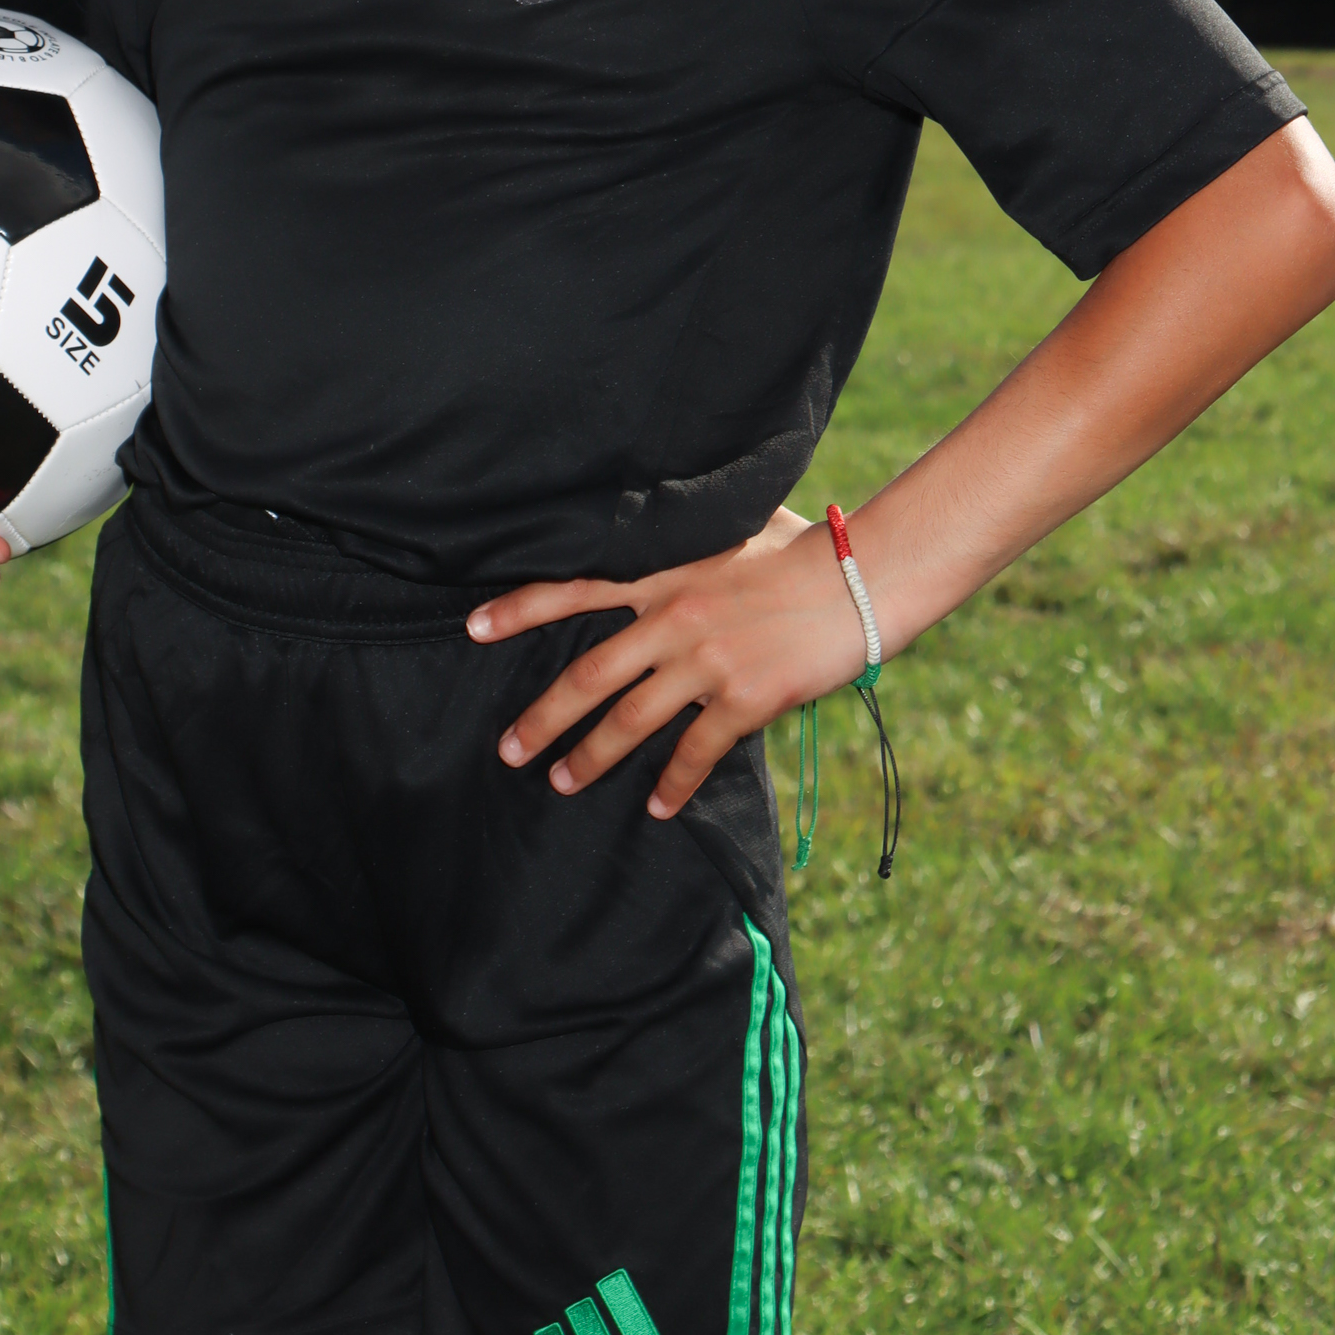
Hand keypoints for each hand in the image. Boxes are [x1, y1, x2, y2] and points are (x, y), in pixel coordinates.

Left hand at [466, 506, 866, 818]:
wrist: (861, 577)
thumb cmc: (804, 545)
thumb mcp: (733, 526)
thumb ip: (691, 540)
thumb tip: (672, 527)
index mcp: (664, 572)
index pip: (574, 587)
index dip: (519, 609)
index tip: (473, 629)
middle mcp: (672, 618)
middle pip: (587, 675)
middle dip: (542, 719)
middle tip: (509, 750)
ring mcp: (706, 662)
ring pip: (630, 721)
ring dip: (592, 758)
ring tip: (564, 783)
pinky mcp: (744, 699)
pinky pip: (696, 752)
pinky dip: (673, 784)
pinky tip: (657, 807)